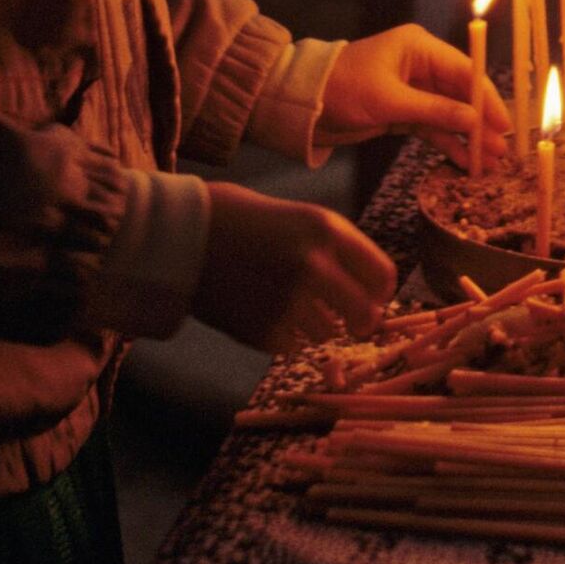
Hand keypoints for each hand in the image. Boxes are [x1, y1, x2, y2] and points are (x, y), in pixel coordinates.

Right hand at [193, 183, 395, 352]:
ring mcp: (288, 301)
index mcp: (327, 230)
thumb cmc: (242, 219)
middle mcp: (314, 266)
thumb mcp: (299, 218)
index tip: (373, 298)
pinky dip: (284, 335)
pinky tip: (262, 310)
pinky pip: (292, 345)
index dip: (381, 292)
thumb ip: (335, 249)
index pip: (382, 276)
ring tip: (286, 302)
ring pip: (327, 333)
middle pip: (365, 314)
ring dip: (316, 325)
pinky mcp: (263, 330)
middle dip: (360, 320)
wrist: (182, 235)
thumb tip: (370, 289)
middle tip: (351, 321)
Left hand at [319, 24, 510, 169]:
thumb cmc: (342, 90)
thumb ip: (434, 111)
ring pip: (450, 114)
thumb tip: (474, 121)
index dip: (486, 98)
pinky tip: (464, 162)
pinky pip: (433, 127)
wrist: (302, 107)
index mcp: (419, 48)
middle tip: (502, 150)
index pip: (465, 71)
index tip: (504, 123)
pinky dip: (448, 143)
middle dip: (481, 122)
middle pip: (461, 94)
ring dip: (468, 137)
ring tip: (489, 163)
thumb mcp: (389, 101)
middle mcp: (420, 65)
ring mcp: (413, 90)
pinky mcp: (402, 112)